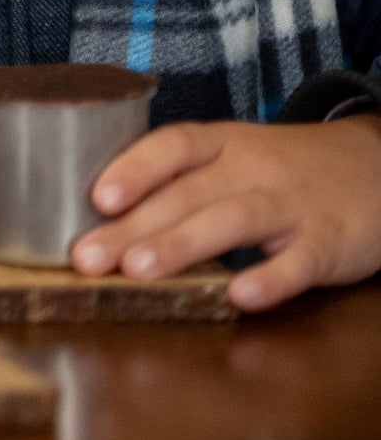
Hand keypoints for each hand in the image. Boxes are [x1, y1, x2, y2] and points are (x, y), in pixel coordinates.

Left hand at [71, 116, 380, 311]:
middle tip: (88, 257)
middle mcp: (253, 168)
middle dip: (133, 226)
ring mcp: (293, 204)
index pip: (173, 145)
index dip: (133, 169)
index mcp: (223, 144)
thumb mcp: (233, 158)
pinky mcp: (328, 242)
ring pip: (234, 220)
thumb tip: (103, 221)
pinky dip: (271, 278)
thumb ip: (179, 183)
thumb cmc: (282, 170)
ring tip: (139, 270)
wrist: (376, 167)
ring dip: (183, 244)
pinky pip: (299, 260)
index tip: (96, 198)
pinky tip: (240, 296)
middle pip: (189, 194)